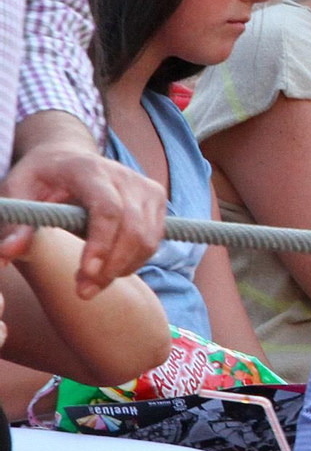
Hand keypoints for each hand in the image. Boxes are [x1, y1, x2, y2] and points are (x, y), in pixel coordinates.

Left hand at [0, 146, 162, 298]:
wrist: (68, 157)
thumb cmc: (41, 177)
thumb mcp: (18, 192)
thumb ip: (16, 223)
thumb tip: (8, 254)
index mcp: (90, 170)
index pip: (107, 210)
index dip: (100, 244)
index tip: (85, 274)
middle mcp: (125, 177)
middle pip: (132, 230)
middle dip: (110, 268)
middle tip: (83, 292)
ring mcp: (146, 187)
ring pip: (147, 240)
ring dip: (122, 268)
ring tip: (92, 282)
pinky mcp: (156, 200)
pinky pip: (153, 241)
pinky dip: (133, 261)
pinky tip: (108, 267)